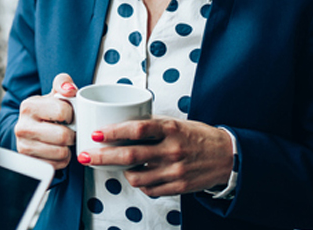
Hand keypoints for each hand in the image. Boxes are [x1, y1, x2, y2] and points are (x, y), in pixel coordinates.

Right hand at [15, 73, 76, 169]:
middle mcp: (22, 127)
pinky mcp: (30, 163)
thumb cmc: (49, 111)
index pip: (62, 111)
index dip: (71, 114)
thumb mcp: (55, 92)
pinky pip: (58, 165)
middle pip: (63, 135)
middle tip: (69, 130)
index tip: (67, 115)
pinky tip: (57, 150)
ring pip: (62, 152)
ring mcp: (24, 147)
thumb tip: (70, 89)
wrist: (33, 130)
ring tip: (63, 140)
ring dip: (68, 147)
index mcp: (28, 106)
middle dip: (72, 133)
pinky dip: (63, 159)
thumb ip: (63, 82)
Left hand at [80, 117, 233, 197]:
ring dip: (122, 172)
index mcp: (170, 129)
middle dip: (103, 156)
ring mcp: (174, 171)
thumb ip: (152, 125)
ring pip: (136, 176)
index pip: (136, 129)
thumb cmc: (197, 135)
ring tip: (120, 165)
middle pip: (130, 155)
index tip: (96, 134)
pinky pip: (149, 189)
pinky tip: (140, 175)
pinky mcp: (178, 187)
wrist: (226, 156)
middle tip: (85, 155)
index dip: (113, 132)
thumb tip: (121, 125)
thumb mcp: (175, 123)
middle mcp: (171, 150)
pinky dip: (140, 183)